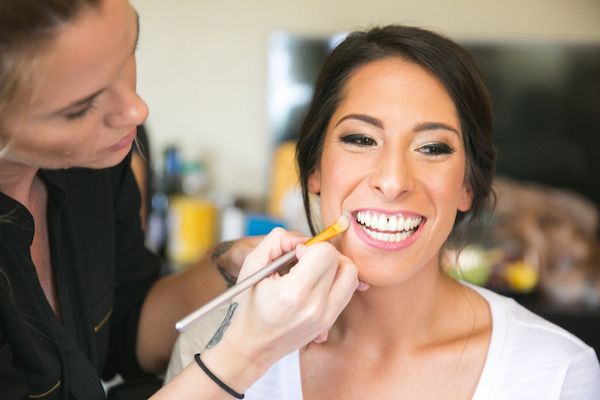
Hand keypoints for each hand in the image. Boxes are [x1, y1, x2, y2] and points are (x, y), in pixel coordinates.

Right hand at [215, 228, 359, 370]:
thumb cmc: (250, 304)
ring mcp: (326, 316)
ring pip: (351, 274)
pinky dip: (337, 278)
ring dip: (335, 264)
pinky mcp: (330, 321)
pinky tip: (318, 280)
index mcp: (292, 293)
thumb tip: (302, 239)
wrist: (253, 344)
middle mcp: (315, 307)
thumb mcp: (252, 265)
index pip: (325, 253)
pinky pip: (348, 289)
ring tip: (314, 268)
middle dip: (322, 252)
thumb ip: (276, 240)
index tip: (296, 254)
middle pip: (341, 261)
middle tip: (303, 260)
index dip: (311, 246)